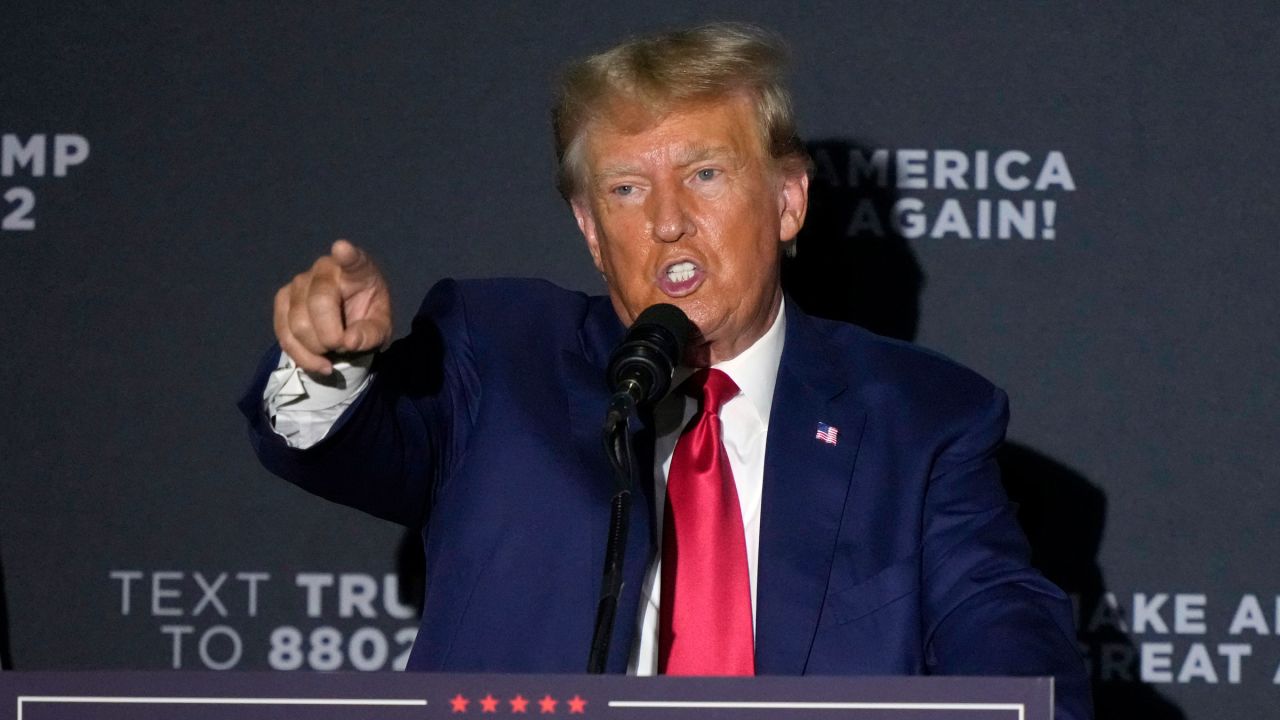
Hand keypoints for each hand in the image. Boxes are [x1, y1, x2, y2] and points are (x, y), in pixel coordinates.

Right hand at [274, 240, 391, 374]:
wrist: (348, 325)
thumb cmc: (367, 318)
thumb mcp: (380, 329)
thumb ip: (371, 334)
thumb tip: (349, 341)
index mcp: (357, 270)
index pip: (352, 259)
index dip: (347, 255)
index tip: (343, 249)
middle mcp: (325, 269)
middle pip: (318, 304)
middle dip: (331, 337)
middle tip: (344, 347)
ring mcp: (300, 282)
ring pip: (297, 322)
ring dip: (316, 350)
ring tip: (332, 355)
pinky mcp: (283, 299)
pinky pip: (283, 332)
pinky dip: (300, 355)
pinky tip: (318, 363)